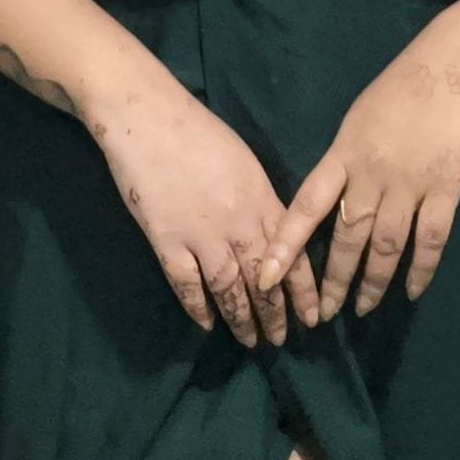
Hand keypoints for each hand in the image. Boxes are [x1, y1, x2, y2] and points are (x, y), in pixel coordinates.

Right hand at [90, 83, 321, 347]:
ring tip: (251, 341)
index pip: (291, 255)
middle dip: (274, 314)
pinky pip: (186, 284)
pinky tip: (207, 325)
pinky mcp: (166, 240)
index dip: (302, 291)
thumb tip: (271, 232)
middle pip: (262, 279)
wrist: (146, 117)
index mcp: (261, 199)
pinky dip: (198, 307)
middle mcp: (237, 222)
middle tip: (281, 340)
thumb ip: (260, 200)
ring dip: (242, 319)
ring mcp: (201, 235)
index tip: (312, 318)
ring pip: (229, 289)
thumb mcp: (245, 162)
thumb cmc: (197, 130)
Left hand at [255, 17, 459, 317]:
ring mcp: (410, 184)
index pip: (305, 206)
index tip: (265, 277)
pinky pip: (431, 239)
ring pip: (386, 246)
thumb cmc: (400, 87)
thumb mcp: (357, 119)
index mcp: (343, 154)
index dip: (285, 244)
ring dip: (373, 283)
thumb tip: (329, 198)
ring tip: (362, 309)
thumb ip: (343, 160)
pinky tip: (412, 291)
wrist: (453, 65)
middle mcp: (371, 174)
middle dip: (333, 281)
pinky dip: (421, 269)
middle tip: (322, 314)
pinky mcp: (447, 188)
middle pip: (347, 238)